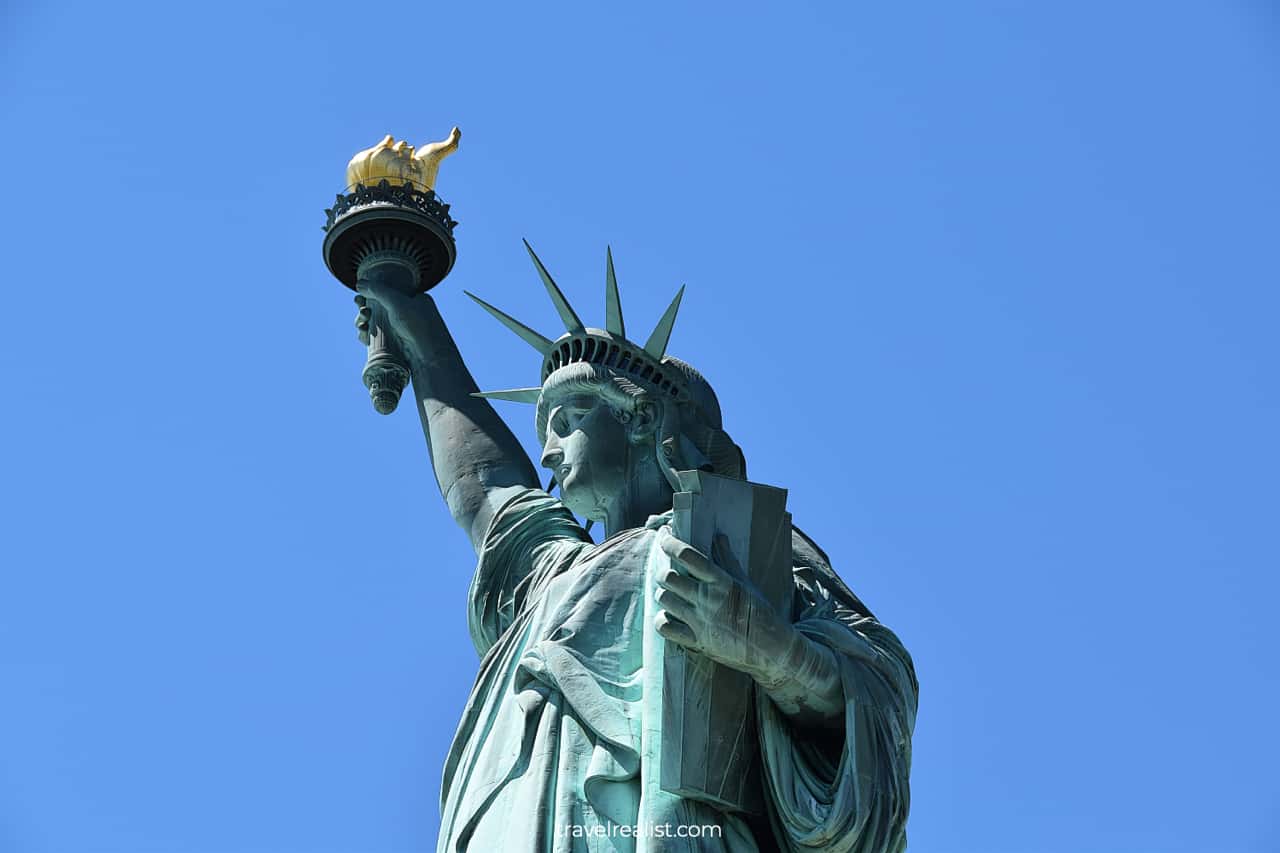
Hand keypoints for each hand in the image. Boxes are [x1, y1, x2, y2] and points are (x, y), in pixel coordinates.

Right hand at [352, 278, 433, 361]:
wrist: (431, 358)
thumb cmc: (419, 327)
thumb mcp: (398, 302)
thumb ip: (378, 291)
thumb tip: (359, 284)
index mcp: (415, 299)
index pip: (389, 293)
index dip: (372, 294)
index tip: (360, 297)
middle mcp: (409, 313)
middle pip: (380, 308)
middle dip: (366, 310)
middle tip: (363, 312)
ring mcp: (402, 330)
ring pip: (377, 323)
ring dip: (364, 322)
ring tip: (362, 325)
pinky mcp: (397, 345)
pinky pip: (378, 338)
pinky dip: (368, 336)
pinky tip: (363, 336)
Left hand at [655, 529, 798, 685]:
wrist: (771, 649)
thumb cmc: (760, 613)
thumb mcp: (745, 583)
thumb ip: (728, 560)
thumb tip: (719, 536)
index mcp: (721, 581)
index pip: (687, 556)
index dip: (670, 543)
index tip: (665, 536)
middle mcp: (708, 599)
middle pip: (669, 577)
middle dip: (662, 570)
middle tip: (665, 568)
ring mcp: (700, 621)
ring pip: (664, 599)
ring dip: (663, 593)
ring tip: (669, 591)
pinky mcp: (696, 642)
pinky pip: (666, 628)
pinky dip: (662, 620)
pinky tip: (668, 615)